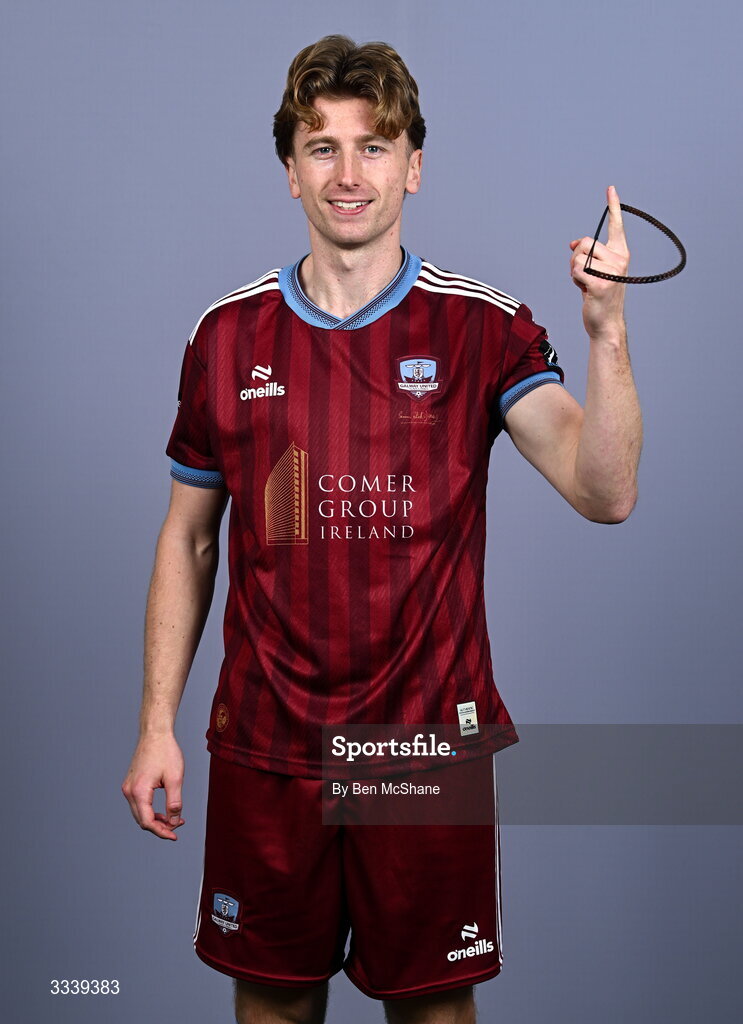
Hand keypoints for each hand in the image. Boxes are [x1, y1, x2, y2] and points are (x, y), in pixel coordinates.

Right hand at [121, 733, 185, 840]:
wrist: (155, 733)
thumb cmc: (166, 752)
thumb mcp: (175, 778)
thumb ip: (175, 802)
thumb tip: (174, 821)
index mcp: (139, 791)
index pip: (147, 822)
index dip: (161, 832)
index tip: (175, 835)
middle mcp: (129, 791)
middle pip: (142, 820)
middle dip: (160, 827)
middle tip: (178, 827)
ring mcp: (128, 787)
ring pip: (140, 812)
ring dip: (156, 819)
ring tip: (174, 818)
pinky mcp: (131, 783)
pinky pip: (139, 803)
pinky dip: (151, 809)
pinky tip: (165, 809)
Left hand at [569, 185, 629, 337]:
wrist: (606, 324)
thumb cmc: (599, 296)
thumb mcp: (595, 271)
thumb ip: (587, 254)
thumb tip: (573, 242)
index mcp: (621, 253)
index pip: (617, 226)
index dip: (613, 206)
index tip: (611, 188)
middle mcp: (620, 259)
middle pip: (585, 242)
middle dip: (576, 257)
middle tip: (582, 275)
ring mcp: (611, 271)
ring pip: (578, 257)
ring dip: (574, 271)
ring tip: (586, 284)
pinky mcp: (601, 284)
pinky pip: (576, 271)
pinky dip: (574, 280)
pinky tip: (584, 290)